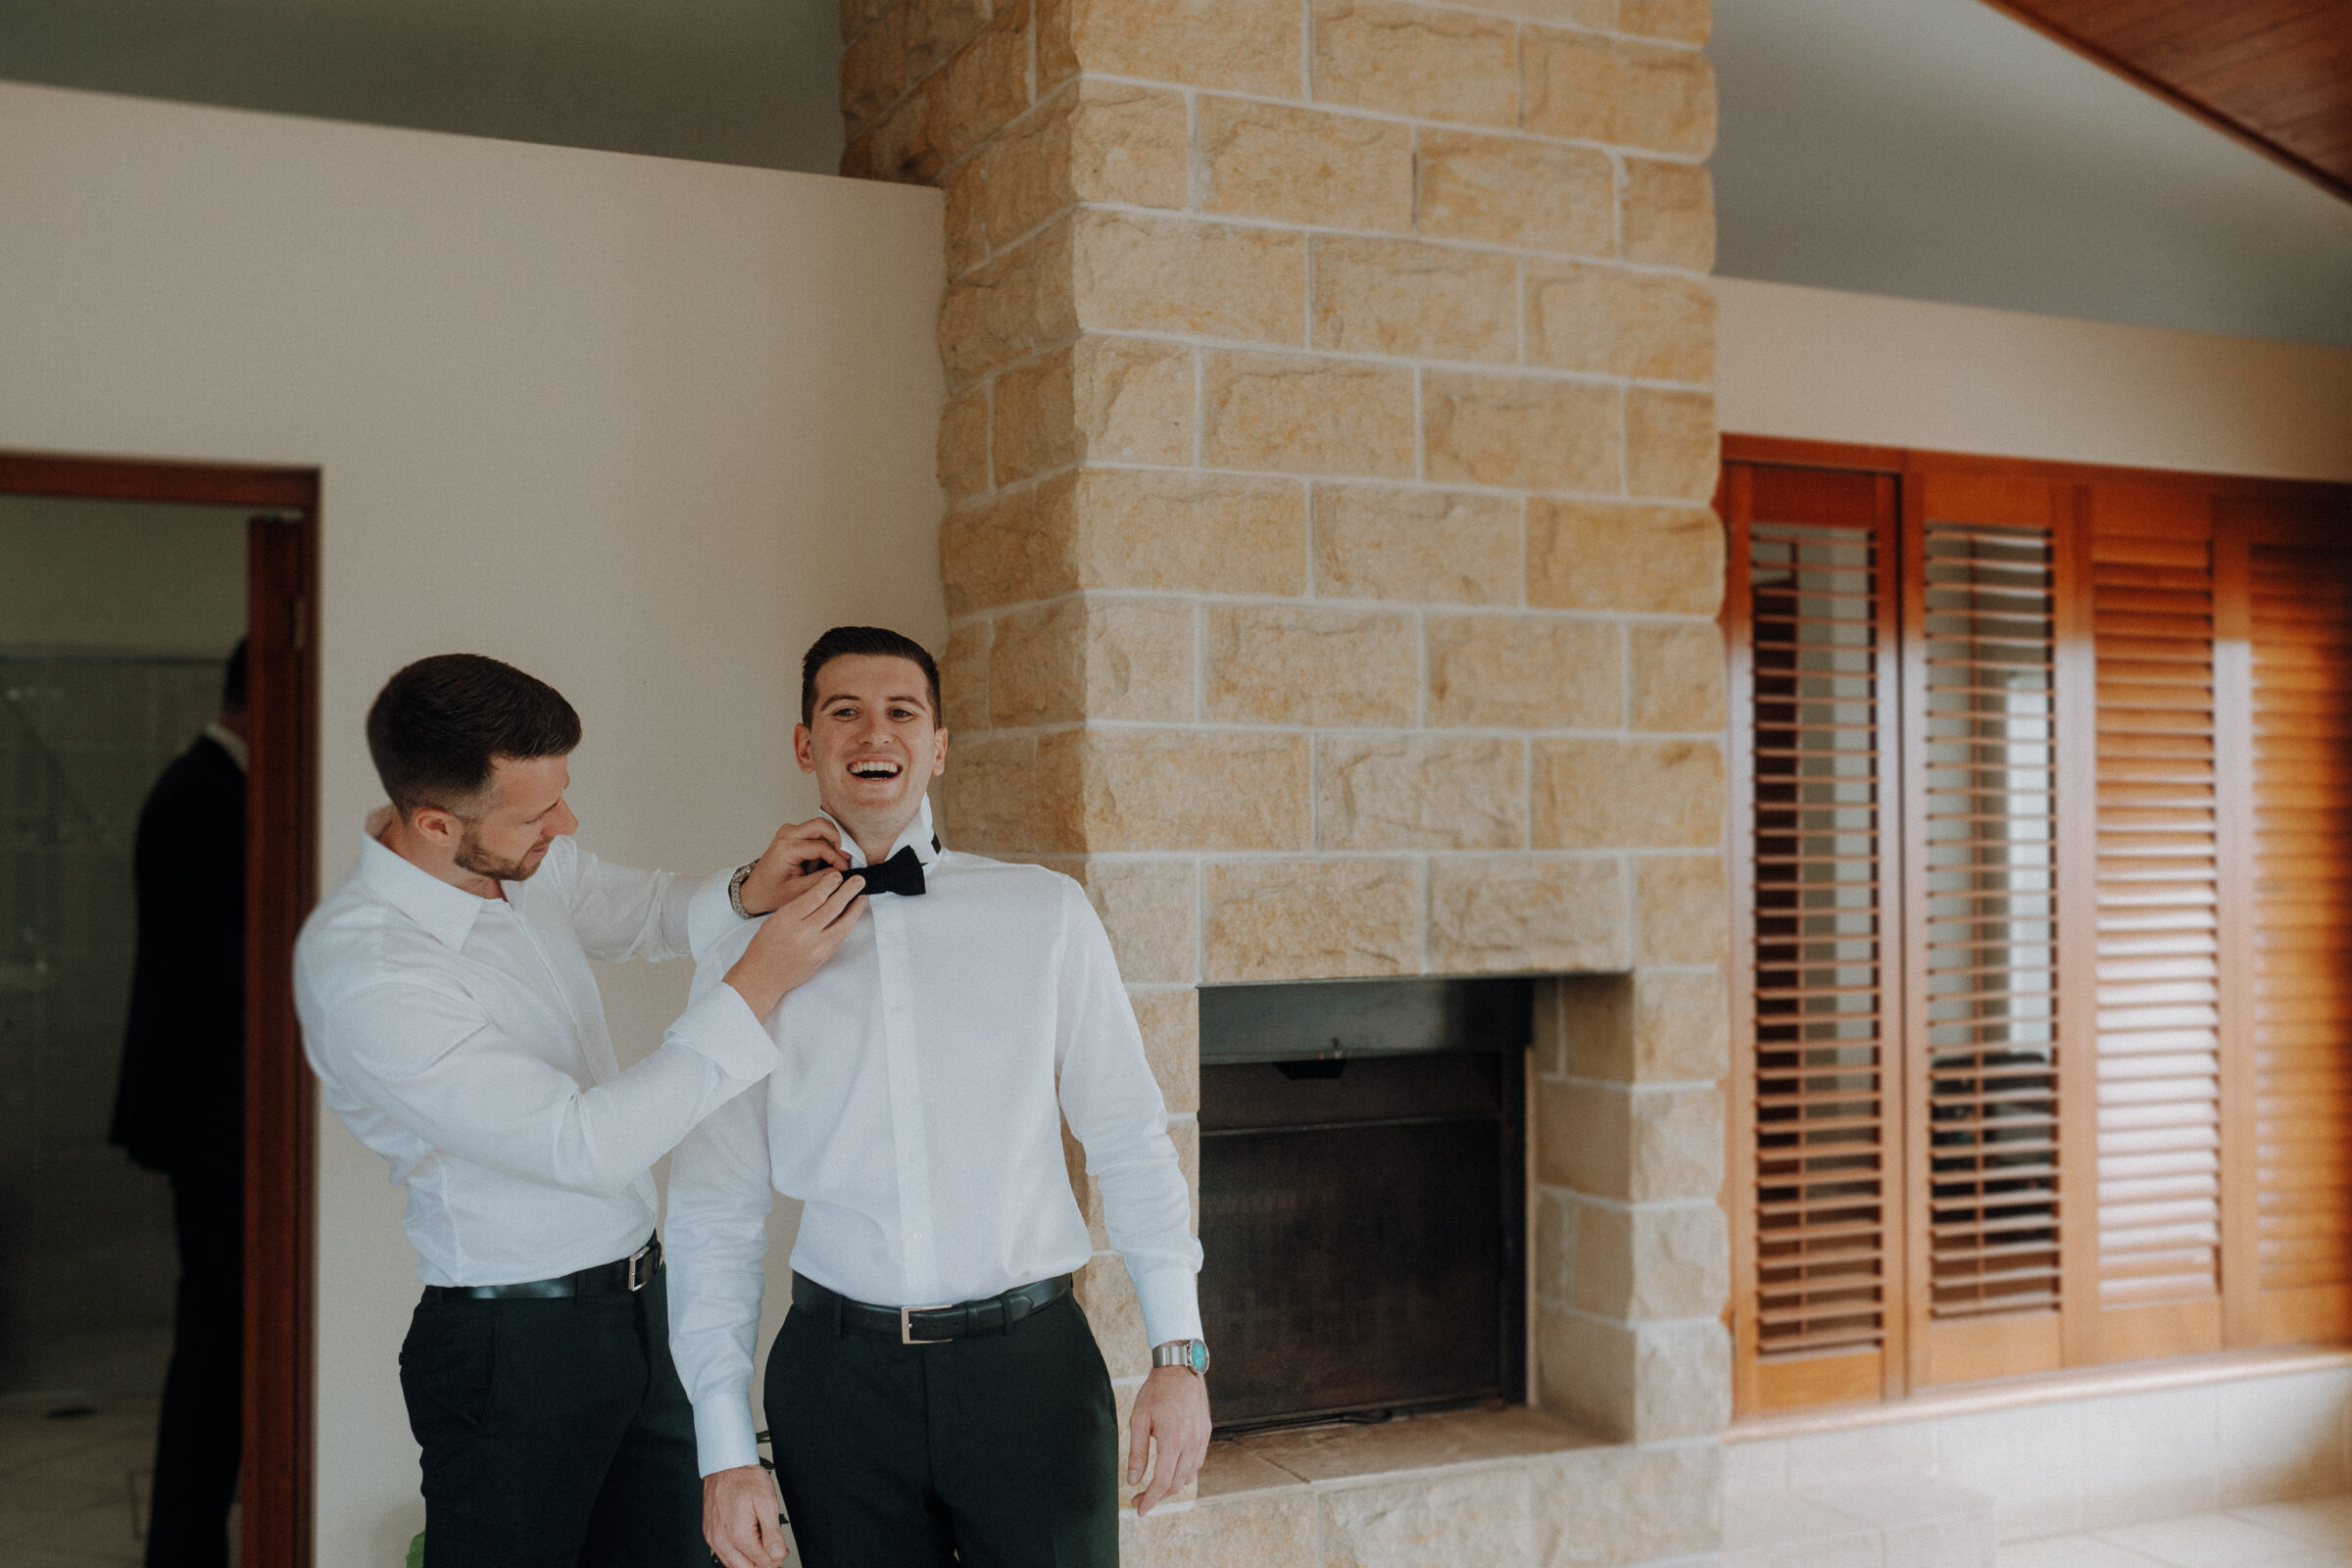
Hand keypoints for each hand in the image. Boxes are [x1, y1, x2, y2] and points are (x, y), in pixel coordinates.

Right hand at [703, 1464, 788, 1567]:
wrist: (725, 1464)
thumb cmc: (745, 1478)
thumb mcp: (767, 1502)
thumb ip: (773, 1533)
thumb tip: (778, 1554)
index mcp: (738, 1534)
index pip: (762, 1563)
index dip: (776, 1557)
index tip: (781, 1547)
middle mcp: (722, 1540)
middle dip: (763, 1563)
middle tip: (773, 1548)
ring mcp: (713, 1538)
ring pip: (733, 1566)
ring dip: (749, 1560)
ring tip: (760, 1543)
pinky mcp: (709, 1534)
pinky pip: (723, 1555)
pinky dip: (737, 1555)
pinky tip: (747, 1542)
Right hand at [722, 871, 864, 1015]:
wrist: (763, 976)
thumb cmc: (766, 946)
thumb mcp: (776, 919)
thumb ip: (799, 906)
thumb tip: (823, 891)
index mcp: (787, 919)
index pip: (815, 897)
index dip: (830, 884)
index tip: (838, 876)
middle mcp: (803, 933)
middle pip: (832, 908)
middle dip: (848, 891)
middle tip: (858, 880)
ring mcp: (815, 947)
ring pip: (842, 924)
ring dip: (855, 909)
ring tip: (862, 897)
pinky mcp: (823, 958)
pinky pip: (840, 937)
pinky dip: (848, 924)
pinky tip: (852, 916)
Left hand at [737, 818, 849, 916]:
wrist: (754, 891)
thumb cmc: (770, 892)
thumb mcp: (797, 892)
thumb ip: (821, 881)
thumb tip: (841, 873)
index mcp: (785, 849)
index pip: (821, 846)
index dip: (837, 858)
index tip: (844, 869)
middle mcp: (786, 835)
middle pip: (821, 825)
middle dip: (838, 840)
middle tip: (846, 857)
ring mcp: (788, 832)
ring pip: (819, 826)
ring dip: (830, 843)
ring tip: (830, 862)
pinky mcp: (791, 834)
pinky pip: (814, 832)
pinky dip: (823, 844)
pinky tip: (821, 860)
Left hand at [1126, 1364, 1210, 1515]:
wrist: (1181, 1368)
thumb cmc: (1157, 1392)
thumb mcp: (1139, 1419)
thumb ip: (1137, 1452)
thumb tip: (1133, 1481)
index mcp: (1173, 1440)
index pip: (1162, 1482)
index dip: (1150, 1500)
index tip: (1139, 1509)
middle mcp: (1191, 1443)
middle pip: (1175, 1484)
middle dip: (1157, 1496)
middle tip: (1139, 1497)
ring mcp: (1201, 1439)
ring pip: (1188, 1476)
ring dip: (1170, 1485)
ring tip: (1153, 1484)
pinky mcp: (1206, 1434)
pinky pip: (1196, 1463)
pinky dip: (1183, 1472)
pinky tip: (1170, 1468)